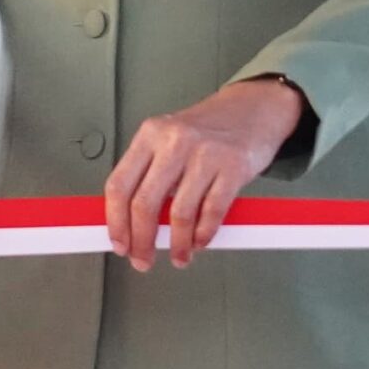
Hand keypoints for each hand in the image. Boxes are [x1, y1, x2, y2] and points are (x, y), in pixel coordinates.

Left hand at [106, 78, 298, 269]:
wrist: (252, 108)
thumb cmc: (206, 131)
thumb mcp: (168, 140)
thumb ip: (150, 175)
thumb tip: (130, 222)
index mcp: (149, 136)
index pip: (118, 185)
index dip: (115, 221)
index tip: (118, 243)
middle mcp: (173, 142)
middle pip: (144, 203)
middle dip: (141, 240)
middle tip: (142, 259)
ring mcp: (205, 154)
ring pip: (180, 212)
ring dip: (177, 243)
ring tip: (178, 256)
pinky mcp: (234, 167)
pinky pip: (212, 211)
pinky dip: (204, 234)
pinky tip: (200, 242)